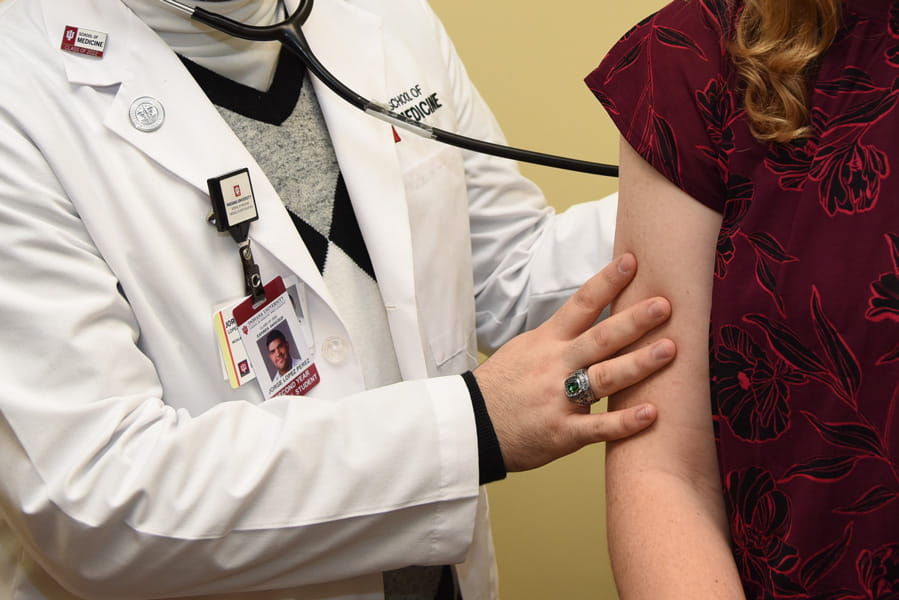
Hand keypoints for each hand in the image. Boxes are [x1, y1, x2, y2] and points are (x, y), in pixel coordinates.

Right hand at [473, 253, 674, 471]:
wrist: (473, 426)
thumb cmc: (502, 386)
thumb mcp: (524, 349)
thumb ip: (560, 335)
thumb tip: (594, 312)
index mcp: (547, 341)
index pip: (580, 305)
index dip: (606, 282)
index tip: (632, 261)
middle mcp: (555, 365)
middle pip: (599, 338)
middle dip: (633, 320)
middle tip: (665, 304)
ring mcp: (559, 399)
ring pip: (604, 378)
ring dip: (638, 363)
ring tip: (670, 349)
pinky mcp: (563, 433)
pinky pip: (598, 427)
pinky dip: (625, 422)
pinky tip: (652, 413)